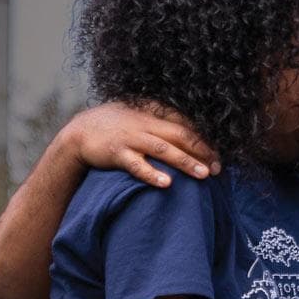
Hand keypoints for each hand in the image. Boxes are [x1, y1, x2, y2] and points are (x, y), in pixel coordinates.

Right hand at [62, 103, 220, 186]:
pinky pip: (137, 165)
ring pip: (163, 149)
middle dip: (202, 151)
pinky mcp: (116, 153)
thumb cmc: (117, 126)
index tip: (219, 154)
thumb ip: (164, 121)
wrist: (79, 131)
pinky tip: (167, 183)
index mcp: (154, 115)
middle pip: (181, 135)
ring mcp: (131, 138)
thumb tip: (192, 133)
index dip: (205, 139)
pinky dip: (152, 173)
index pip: (186, 125)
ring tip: (204, 175)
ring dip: (185, 162)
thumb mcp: (141, 117)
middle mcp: (146, 125)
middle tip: (218, 167)